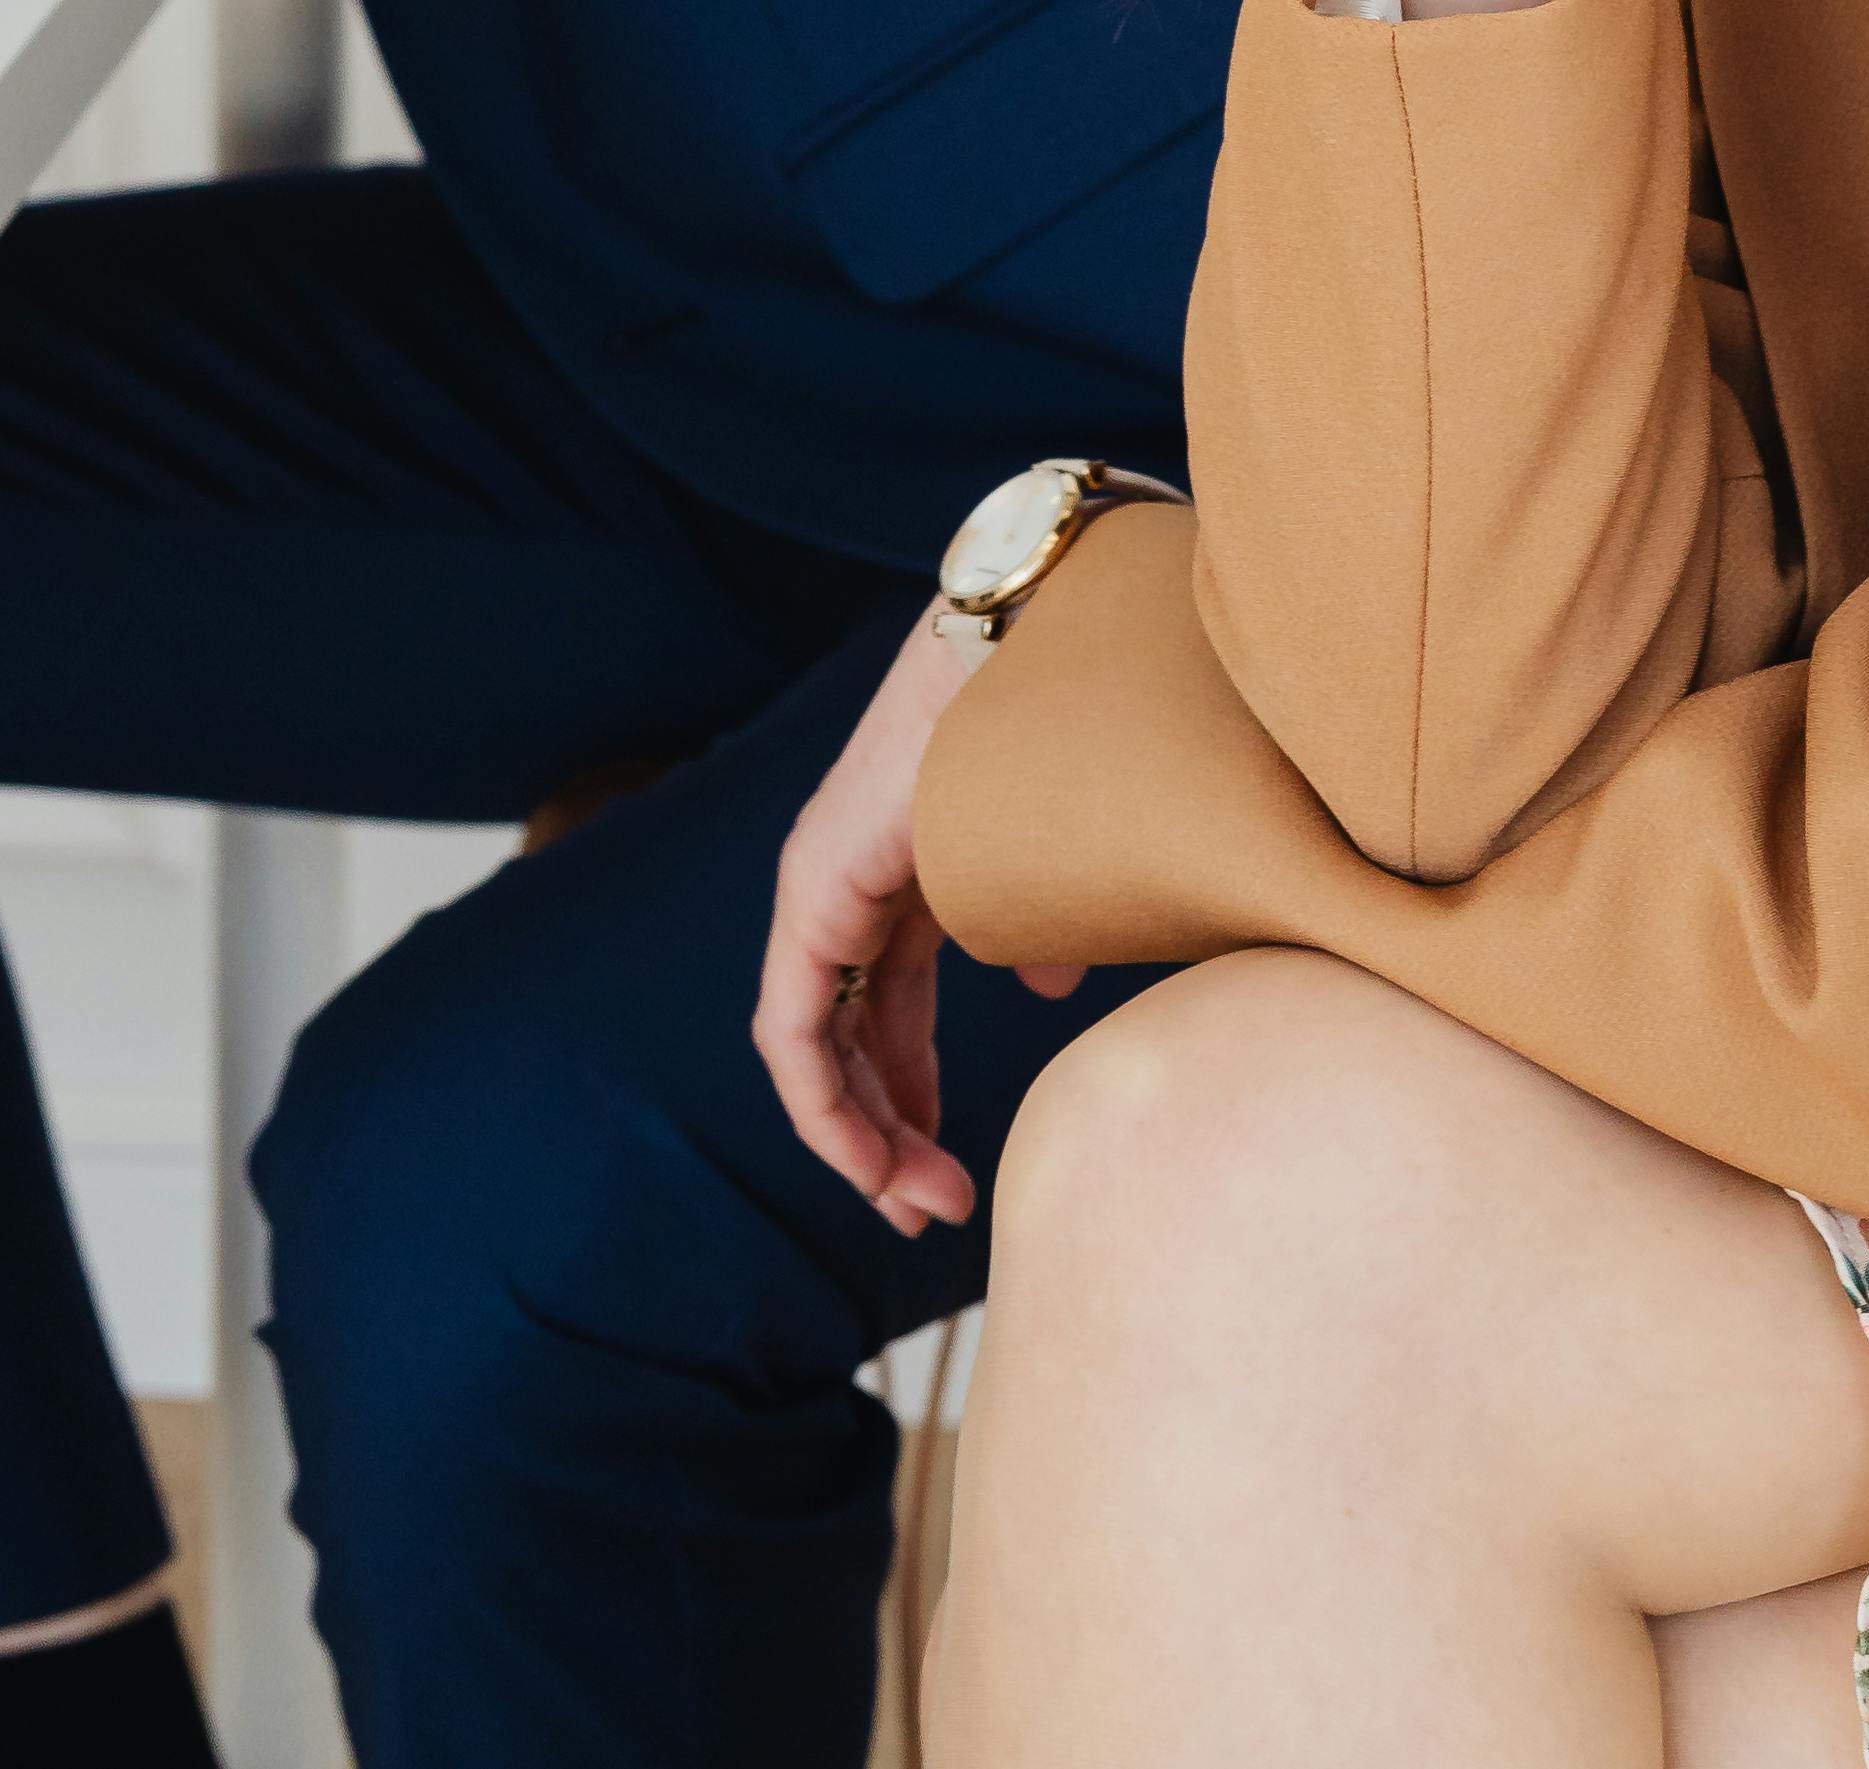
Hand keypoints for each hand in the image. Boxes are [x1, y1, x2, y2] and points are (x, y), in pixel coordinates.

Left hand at [752, 604, 1080, 1231]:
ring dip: (861, 1139)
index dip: (913, 1099)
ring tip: (918, 1207)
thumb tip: (1049, 990)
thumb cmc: (1072, 742)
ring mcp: (822, 888)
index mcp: (910, 871)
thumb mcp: (1063, 870)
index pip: (892, 1008)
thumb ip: (1048, 932)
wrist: (1037, 655)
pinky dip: (825, 1104)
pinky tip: (872, 1161)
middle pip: (855, 1039)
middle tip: (935, 1212)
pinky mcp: (811, 896)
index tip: (953, 1178)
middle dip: (890, 1136)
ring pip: (818, 1049)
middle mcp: (853, 884)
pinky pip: (796, 1029)